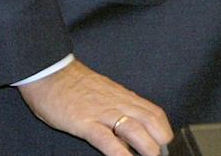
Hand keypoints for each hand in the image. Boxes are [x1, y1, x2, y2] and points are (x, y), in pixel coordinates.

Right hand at [18, 58, 171, 155]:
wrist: (52, 73)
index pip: (154, 112)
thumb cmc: (75, 85)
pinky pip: (105, 138)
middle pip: (150, 120)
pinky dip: (118, 151)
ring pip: (133, 128)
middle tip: (164, 153)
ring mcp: (103, 112)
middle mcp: (119, 103)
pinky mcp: (85, 122)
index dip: (164, 128)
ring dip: (146, 146)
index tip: (168, 141)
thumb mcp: (105, 93)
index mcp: (124, 97)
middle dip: (161, 139)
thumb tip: (131, 122)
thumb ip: (119, 106)